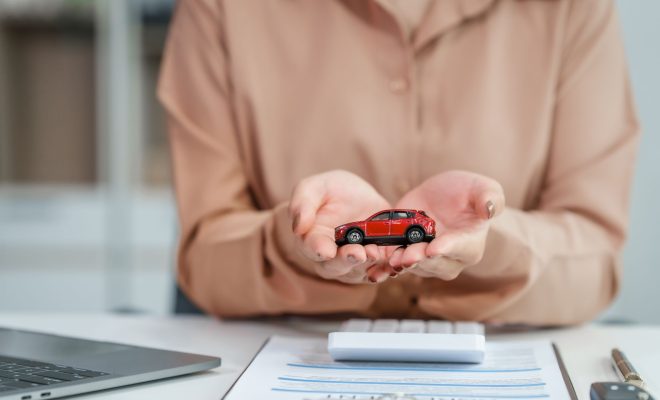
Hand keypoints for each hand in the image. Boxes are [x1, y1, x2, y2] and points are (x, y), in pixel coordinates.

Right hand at [289, 170, 394, 283]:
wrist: (360, 195)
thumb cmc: (331, 190)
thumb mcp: (315, 187)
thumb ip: (303, 203)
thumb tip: (298, 227)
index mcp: (312, 239)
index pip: (311, 248)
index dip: (318, 250)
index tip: (325, 250)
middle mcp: (331, 257)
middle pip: (334, 266)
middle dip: (346, 260)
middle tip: (356, 253)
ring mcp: (353, 263)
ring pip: (357, 271)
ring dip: (366, 265)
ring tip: (374, 253)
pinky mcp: (375, 262)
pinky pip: (379, 271)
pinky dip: (385, 270)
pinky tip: (391, 264)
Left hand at [388, 170, 504, 279]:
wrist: (442, 196)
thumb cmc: (467, 192)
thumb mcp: (481, 187)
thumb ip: (489, 197)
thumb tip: (491, 209)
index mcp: (471, 244)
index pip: (460, 248)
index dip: (447, 248)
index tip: (434, 248)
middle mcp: (450, 259)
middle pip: (434, 263)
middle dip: (420, 259)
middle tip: (407, 255)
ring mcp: (427, 260)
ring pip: (414, 266)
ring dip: (401, 263)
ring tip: (391, 259)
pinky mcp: (407, 254)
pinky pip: (396, 265)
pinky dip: (385, 266)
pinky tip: (376, 266)